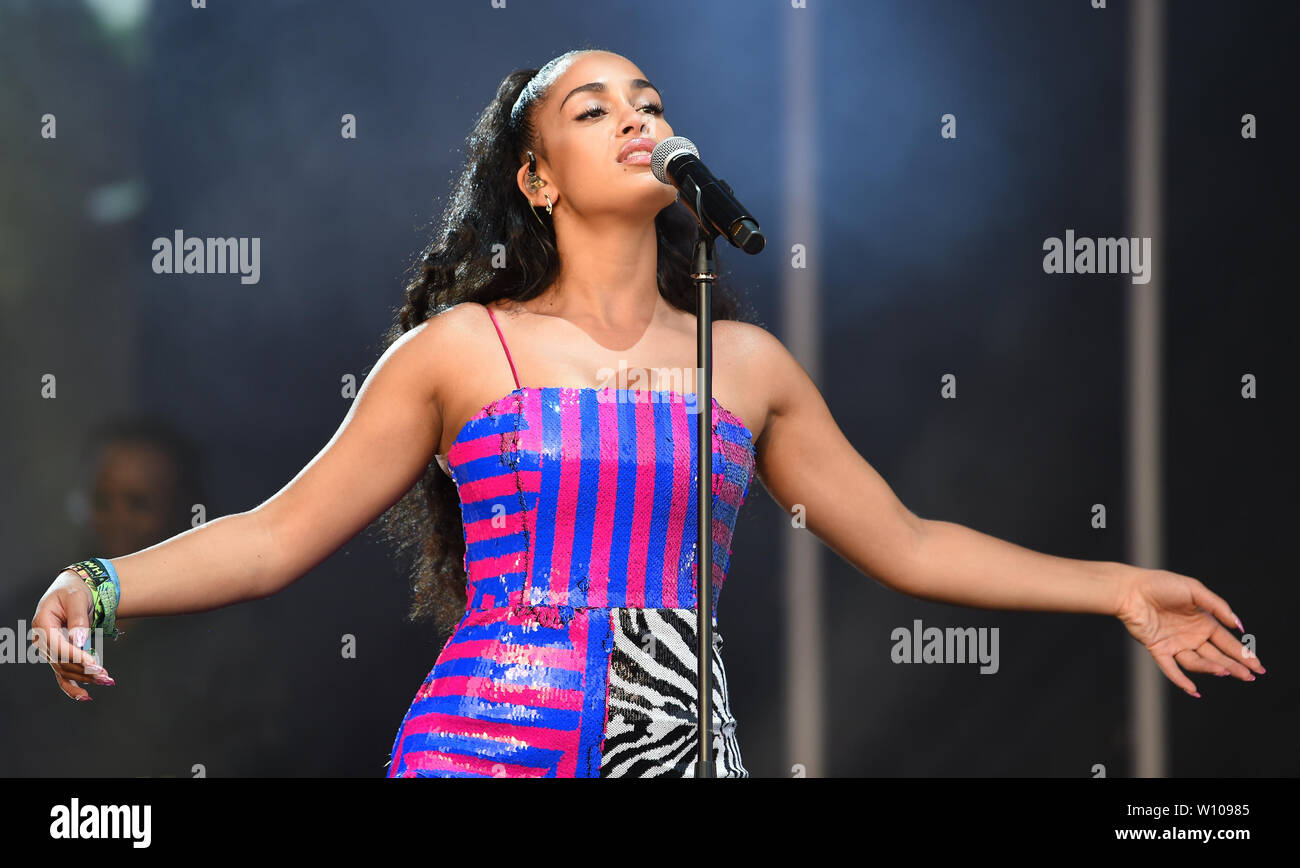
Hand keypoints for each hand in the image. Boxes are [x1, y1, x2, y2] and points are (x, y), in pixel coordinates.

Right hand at [30, 571, 115, 700]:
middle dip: (84, 670)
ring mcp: (49, 650)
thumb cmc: (74, 591)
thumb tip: (79, 640)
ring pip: (65, 670)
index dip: (75, 657)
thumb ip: (78, 619)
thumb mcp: (77, 598)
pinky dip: (72, 687)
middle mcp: (42, 639)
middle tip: (105, 675)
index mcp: (42, 623)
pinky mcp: (59, 656)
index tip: (94, 663)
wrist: (73, 590)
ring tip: (106, 681)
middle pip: (61, 661)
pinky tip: (85, 696)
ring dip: (84, 678)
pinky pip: (62, 675)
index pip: (58, 646)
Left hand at [1115, 567, 1263, 696]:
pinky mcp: (1157, 649)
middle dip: (1235, 666)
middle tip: (1250, 677)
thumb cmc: (1162, 585)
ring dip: (1211, 668)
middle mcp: (1191, 636)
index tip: (1258, 667)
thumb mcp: (1194, 590)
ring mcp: (1175, 644)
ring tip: (1225, 671)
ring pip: (1196, 662)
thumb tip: (1239, 625)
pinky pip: (1170, 668)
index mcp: (1203, 622)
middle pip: (1216, 656)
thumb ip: (1217, 606)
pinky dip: (1181, 680)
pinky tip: (1193, 690)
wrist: (1131, 589)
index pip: (1227, 642)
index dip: (1243, 654)